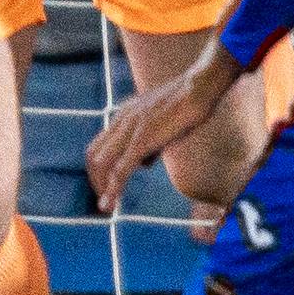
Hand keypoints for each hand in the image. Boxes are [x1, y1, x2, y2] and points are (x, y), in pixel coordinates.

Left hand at [86, 41, 247, 211]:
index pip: (99, 145)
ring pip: (103, 164)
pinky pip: (122, 169)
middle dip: (96, 180)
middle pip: (94, 155)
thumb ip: (149, 142)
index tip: (105, 185)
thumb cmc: (186, 103)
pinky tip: (112, 204)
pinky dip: (114, 189)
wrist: (199, 87)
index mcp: (124, 115)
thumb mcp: (160, 122)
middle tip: (105, 200)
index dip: (98, 168)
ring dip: (102, 188)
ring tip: (106, 207)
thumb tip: (143, 162)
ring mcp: (131, 129)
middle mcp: (121, 121)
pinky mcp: (143, 139)